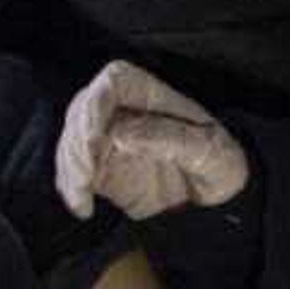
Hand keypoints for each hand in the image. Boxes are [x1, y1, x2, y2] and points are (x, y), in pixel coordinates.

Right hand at [54, 59, 247, 220]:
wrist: (218, 197)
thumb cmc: (219, 163)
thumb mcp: (210, 150)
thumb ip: (171, 138)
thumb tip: (122, 133)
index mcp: (152, 95)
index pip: (114, 81)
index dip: (96, 104)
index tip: (93, 139)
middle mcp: (124, 110)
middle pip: (83, 111)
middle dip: (76, 145)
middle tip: (84, 179)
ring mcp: (109, 138)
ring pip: (72, 142)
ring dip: (70, 170)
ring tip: (82, 200)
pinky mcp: (101, 166)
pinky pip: (74, 170)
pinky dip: (71, 188)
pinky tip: (82, 207)